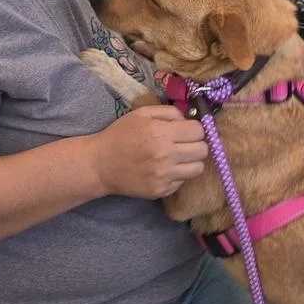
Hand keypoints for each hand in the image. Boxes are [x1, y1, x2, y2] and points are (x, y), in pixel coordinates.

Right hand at [89, 106, 207, 199]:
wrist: (100, 164)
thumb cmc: (120, 135)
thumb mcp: (142, 114)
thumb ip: (169, 112)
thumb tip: (189, 120)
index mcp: (161, 133)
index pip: (198, 131)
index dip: (194, 129)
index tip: (186, 131)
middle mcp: (165, 155)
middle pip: (203, 150)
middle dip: (196, 144)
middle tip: (184, 144)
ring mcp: (164, 175)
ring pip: (198, 168)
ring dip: (191, 161)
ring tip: (178, 158)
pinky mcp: (161, 190)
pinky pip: (183, 182)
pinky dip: (177, 175)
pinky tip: (165, 169)